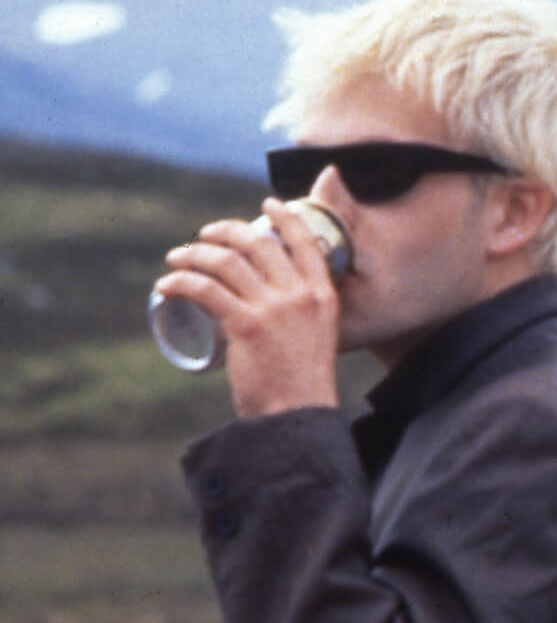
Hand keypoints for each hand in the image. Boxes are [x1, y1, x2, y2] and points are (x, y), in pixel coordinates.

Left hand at [153, 197, 340, 417]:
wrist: (297, 418)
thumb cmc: (302, 386)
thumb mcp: (315, 340)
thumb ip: (302, 320)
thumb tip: (269, 306)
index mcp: (323, 296)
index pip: (306, 242)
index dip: (285, 218)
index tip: (266, 205)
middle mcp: (301, 296)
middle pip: (259, 243)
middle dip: (226, 231)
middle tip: (204, 236)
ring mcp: (275, 309)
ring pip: (226, 261)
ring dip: (194, 254)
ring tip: (176, 259)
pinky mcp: (247, 325)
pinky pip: (205, 289)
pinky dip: (179, 282)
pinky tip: (166, 286)